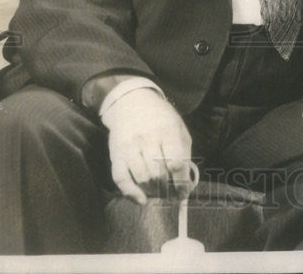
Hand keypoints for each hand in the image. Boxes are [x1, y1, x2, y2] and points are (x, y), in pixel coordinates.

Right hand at [101, 88, 192, 204]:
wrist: (132, 103)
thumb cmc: (161, 120)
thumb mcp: (179, 130)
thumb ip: (185, 156)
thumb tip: (187, 186)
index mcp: (168, 131)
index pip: (176, 163)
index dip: (181, 183)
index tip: (183, 193)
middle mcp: (147, 139)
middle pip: (159, 174)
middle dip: (167, 189)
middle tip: (171, 194)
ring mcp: (129, 147)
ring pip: (142, 179)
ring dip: (152, 192)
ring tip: (159, 192)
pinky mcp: (116, 154)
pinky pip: (120, 179)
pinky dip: (131, 193)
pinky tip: (141, 199)